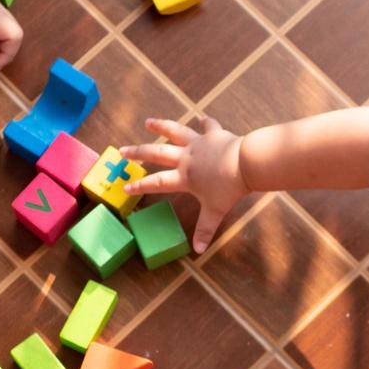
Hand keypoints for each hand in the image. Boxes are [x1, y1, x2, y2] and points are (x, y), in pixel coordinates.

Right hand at [121, 116, 246, 252]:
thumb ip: (205, 229)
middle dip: (138, 152)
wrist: (245, 164)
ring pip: (175, 132)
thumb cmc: (229, 189)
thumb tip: (198, 250)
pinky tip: (202, 118)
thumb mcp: (215, 211)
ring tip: (148, 122)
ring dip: (161, 126)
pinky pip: (208, 126)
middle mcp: (186, 157)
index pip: (158, 182)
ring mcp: (199, 143)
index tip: (125, 186)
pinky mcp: (214, 134)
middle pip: (157, 153)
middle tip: (122, 150)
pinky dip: (205, 122)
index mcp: (184, 177)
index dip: (141, 185)